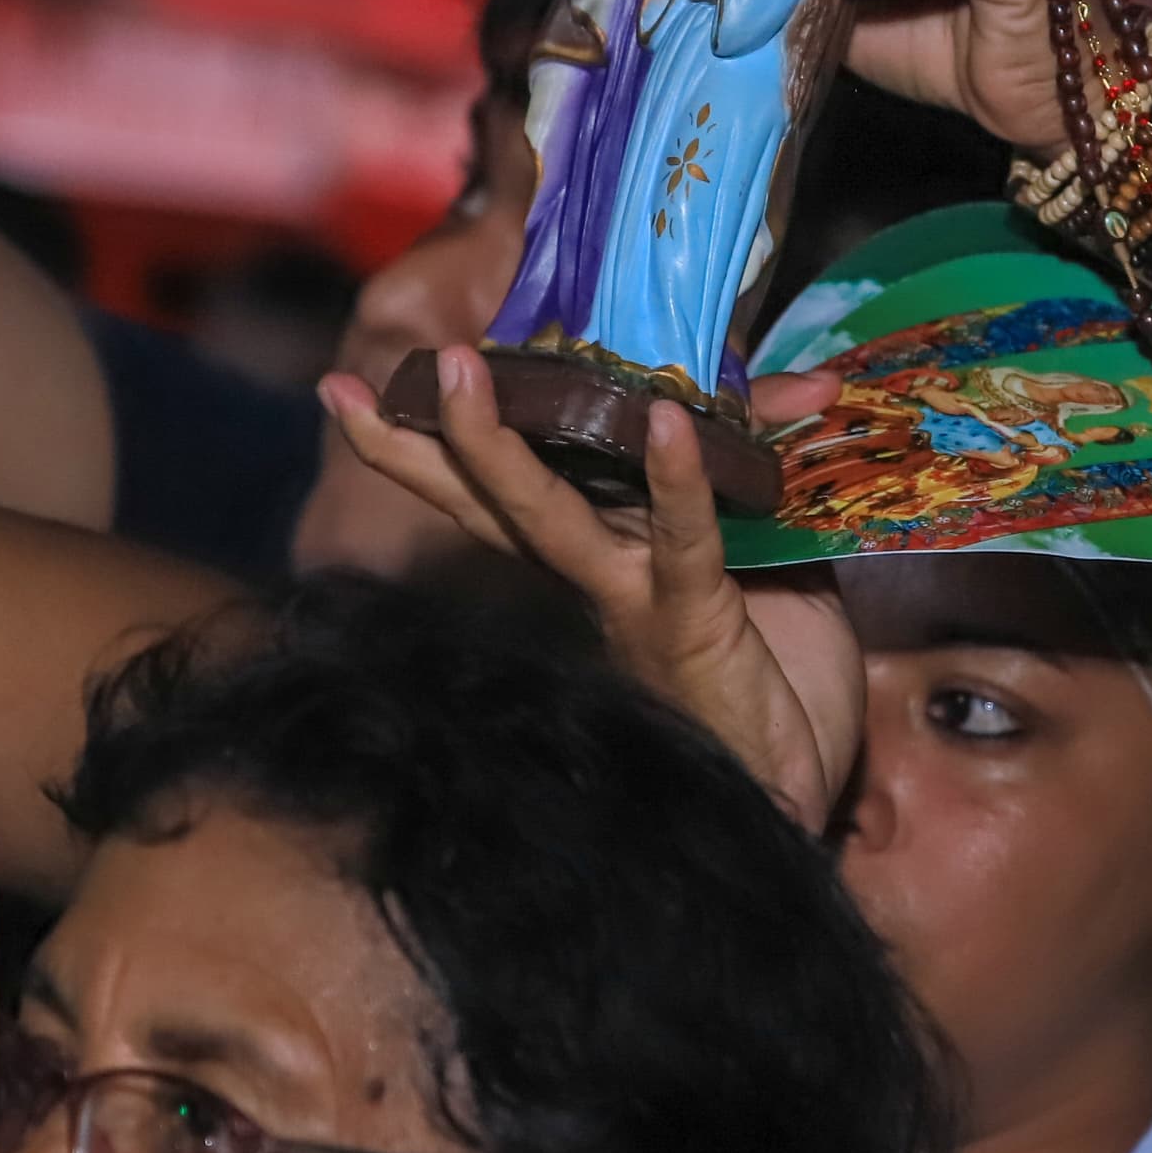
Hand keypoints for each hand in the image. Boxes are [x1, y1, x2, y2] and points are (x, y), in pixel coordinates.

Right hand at [317, 349, 860, 826]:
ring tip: (461, 371)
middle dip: (422, 439)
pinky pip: (681, 538)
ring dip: (497, 447)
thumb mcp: (772, 540)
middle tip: (347, 385)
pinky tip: (662, 420)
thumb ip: (764, 463)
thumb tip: (804, 383)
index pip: (498, 489)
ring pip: (546, 515)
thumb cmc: (777, 670)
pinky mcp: (694, 619)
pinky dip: (676, 479)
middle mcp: (596, 573)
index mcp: (597, 554)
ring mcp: (633, 599)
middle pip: (487, 501)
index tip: (361, 387)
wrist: (800, 782)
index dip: (434, 439)